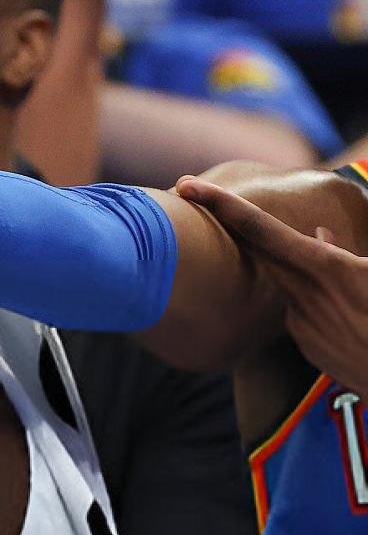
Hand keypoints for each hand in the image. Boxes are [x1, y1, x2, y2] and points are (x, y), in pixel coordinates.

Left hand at [177, 177, 367, 387]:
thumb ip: (345, 251)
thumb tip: (320, 234)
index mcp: (328, 268)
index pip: (261, 229)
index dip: (222, 204)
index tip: (187, 186)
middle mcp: (305, 295)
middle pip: (255, 250)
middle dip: (226, 222)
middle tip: (193, 192)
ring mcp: (302, 325)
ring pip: (286, 283)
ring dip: (293, 270)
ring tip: (336, 277)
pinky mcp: (309, 348)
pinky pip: (302, 313)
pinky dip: (313, 302)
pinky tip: (347, 313)